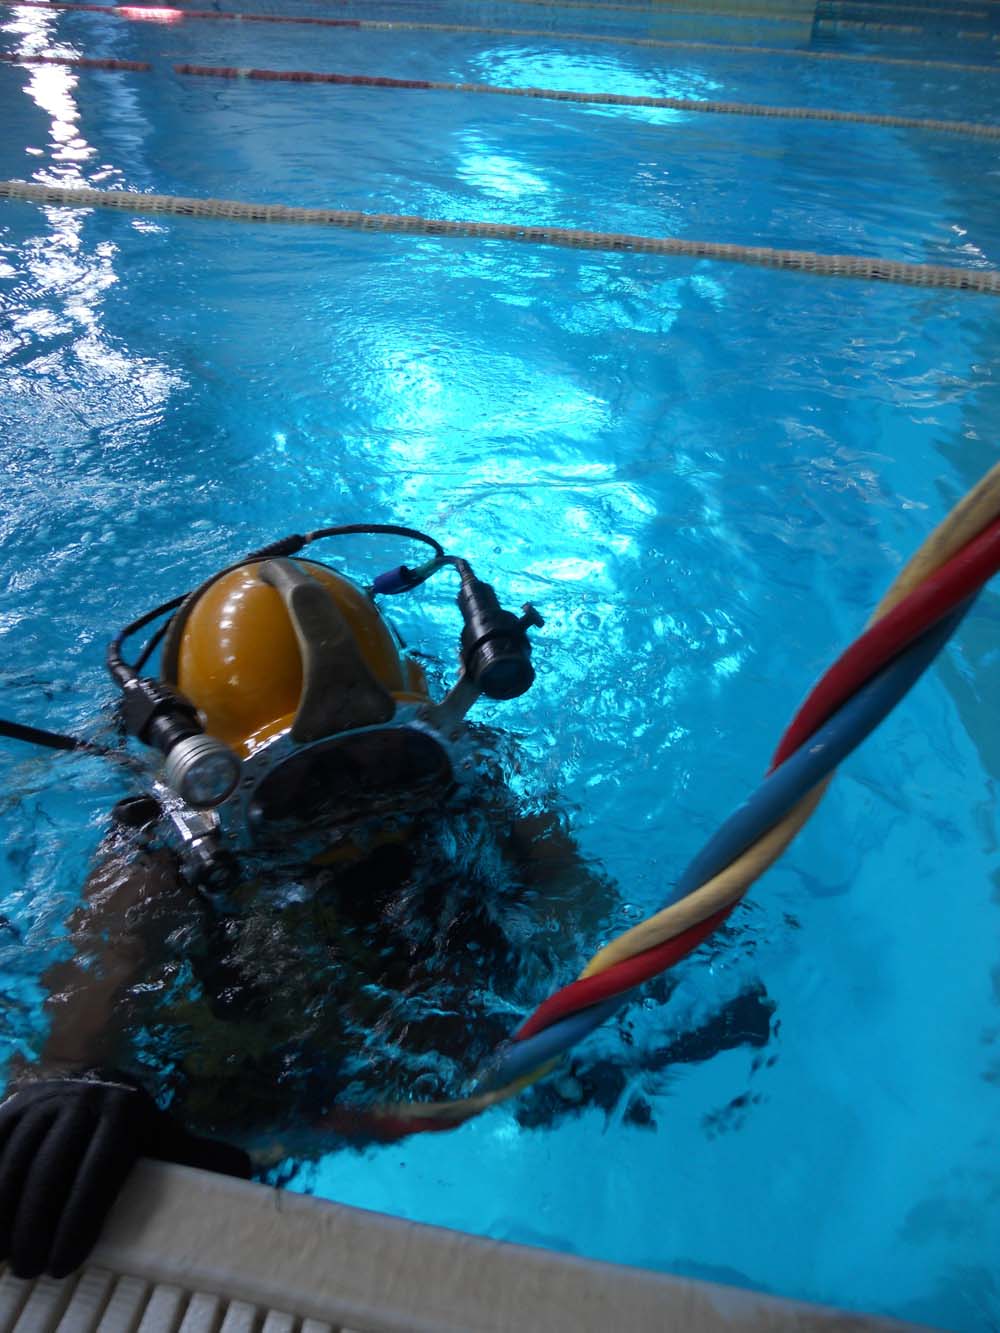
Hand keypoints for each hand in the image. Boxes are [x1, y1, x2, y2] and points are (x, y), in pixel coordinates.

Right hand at [0, 1074, 250, 1278]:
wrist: (98, 1089)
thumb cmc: (137, 1136)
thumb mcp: (170, 1142)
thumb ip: (204, 1160)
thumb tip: (246, 1173)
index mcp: (125, 1110)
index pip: (99, 1168)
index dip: (80, 1219)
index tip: (64, 1265)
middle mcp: (82, 1098)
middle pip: (51, 1169)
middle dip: (37, 1225)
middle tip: (31, 1270)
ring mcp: (42, 1099)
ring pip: (14, 1160)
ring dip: (4, 1212)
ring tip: (5, 1258)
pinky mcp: (10, 1106)